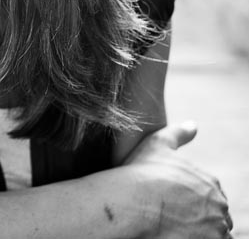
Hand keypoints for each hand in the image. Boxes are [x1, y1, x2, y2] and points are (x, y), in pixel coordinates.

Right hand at [124, 122, 231, 237]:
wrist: (133, 201)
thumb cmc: (142, 173)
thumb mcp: (157, 145)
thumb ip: (177, 133)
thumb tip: (193, 124)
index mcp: (210, 182)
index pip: (211, 198)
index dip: (192, 204)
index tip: (173, 207)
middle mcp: (218, 204)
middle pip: (215, 218)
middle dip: (200, 220)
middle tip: (173, 221)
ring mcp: (216, 227)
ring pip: (215, 234)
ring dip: (202, 233)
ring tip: (175, 230)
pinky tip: (178, 236)